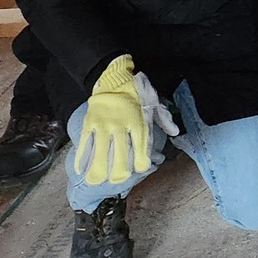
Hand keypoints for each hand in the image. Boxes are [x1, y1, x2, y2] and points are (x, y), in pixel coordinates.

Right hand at [75, 55, 167, 185]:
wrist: (114, 77)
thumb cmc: (136, 91)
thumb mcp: (154, 101)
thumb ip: (164, 118)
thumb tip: (175, 132)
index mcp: (138, 122)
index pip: (141, 148)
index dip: (141, 163)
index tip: (140, 170)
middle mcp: (121, 127)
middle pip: (119, 156)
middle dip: (119, 172)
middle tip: (118, 179)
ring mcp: (104, 126)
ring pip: (100, 154)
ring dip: (99, 170)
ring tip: (98, 180)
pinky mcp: (90, 124)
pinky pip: (85, 145)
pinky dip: (82, 160)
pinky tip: (81, 171)